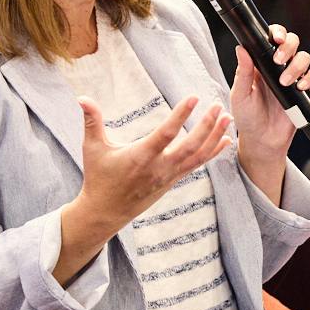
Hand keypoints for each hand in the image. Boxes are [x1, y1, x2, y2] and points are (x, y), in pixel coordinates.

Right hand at [71, 95, 231, 233]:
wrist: (106, 212)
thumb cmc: (99, 177)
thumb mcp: (92, 148)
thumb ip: (91, 121)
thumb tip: (81, 97)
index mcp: (140, 157)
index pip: (165, 134)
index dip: (180, 116)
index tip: (193, 97)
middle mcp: (159, 168)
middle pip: (190, 146)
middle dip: (207, 126)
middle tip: (219, 105)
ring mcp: (169, 176)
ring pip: (198, 156)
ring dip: (215, 137)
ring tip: (229, 119)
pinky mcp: (173, 181)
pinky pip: (197, 165)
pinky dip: (212, 152)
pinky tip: (225, 140)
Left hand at [230, 24, 309, 159]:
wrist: (262, 141)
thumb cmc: (247, 118)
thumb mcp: (240, 95)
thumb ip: (242, 72)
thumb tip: (241, 48)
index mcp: (261, 63)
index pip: (272, 39)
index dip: (277, 33)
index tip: (275, 38)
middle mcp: (279, 67)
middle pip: (292, 42)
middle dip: (289, 45)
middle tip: (278, 60)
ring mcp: (293, 78)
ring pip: (304, 57)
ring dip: (296, 65)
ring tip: (285, 82)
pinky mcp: (305, 92)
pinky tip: (300, 87)